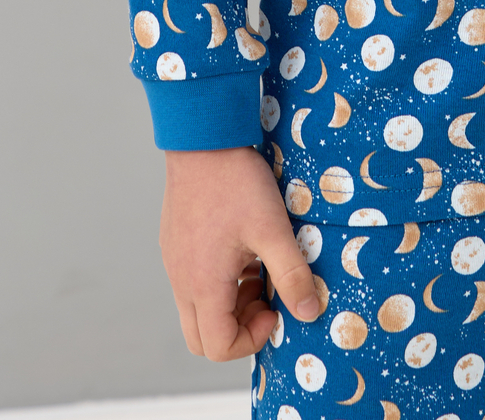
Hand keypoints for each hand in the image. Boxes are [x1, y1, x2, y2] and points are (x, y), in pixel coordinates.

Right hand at [160, 146, 319, 359]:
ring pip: (197, 308)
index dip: (251, 340)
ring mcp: (174, 261)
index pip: (218, 347)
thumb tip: (309, 311)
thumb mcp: (273, 228)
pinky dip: (218, 280)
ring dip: (230, 302)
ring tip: (258, 266)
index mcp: (202, 284)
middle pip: (202, 336)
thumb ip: (292, 273)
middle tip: (266, 294)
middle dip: (238, 327)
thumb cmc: (237, 183)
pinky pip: (192, 281)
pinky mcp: (174, 243)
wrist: (203, 137)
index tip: (275, 308)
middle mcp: (181, 279)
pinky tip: (243, 246)